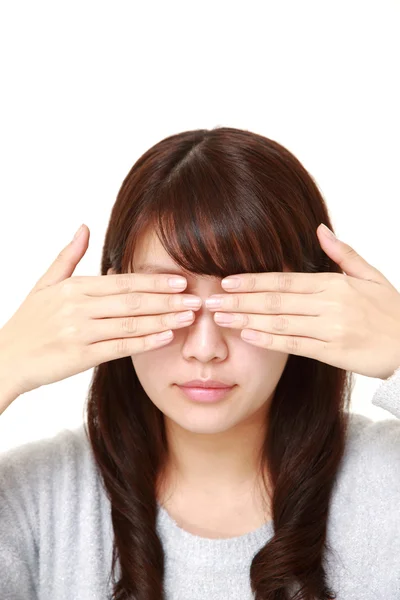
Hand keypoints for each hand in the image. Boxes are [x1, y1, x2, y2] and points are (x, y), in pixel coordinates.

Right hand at [0, 224, 198, 396]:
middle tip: (195, 297)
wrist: (5, 358)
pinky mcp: (80, 356)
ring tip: (189, 317)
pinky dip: (144, 342)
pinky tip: (165, 337)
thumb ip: (68, 256)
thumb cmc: (29, 321)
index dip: (153, 280)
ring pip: (130, 323)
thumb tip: (84, 227)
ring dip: (163, 319)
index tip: (180, 279)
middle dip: (167, 299)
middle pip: (131, 300)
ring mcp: (79, 332)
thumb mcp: (44, 283)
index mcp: (74, 287)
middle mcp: (78, 307)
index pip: (122, 281)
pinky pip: (119, 347)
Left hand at [205, 224, 399, 379]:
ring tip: (221, 317)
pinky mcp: (332, 352)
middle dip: (240, 299)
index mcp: (335, 283)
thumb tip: (320, 229)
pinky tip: (248, 336)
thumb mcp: (371, 276)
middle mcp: (329, 304)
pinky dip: (269, 340)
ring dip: (247, 319)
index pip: (285, 280)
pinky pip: (294, 345)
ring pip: (280, 322)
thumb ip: (343, 254)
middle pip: (276, 300)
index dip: (253, 280)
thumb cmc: (391, 311)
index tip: (226, 280)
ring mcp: (330, 329)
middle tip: (211, 299)